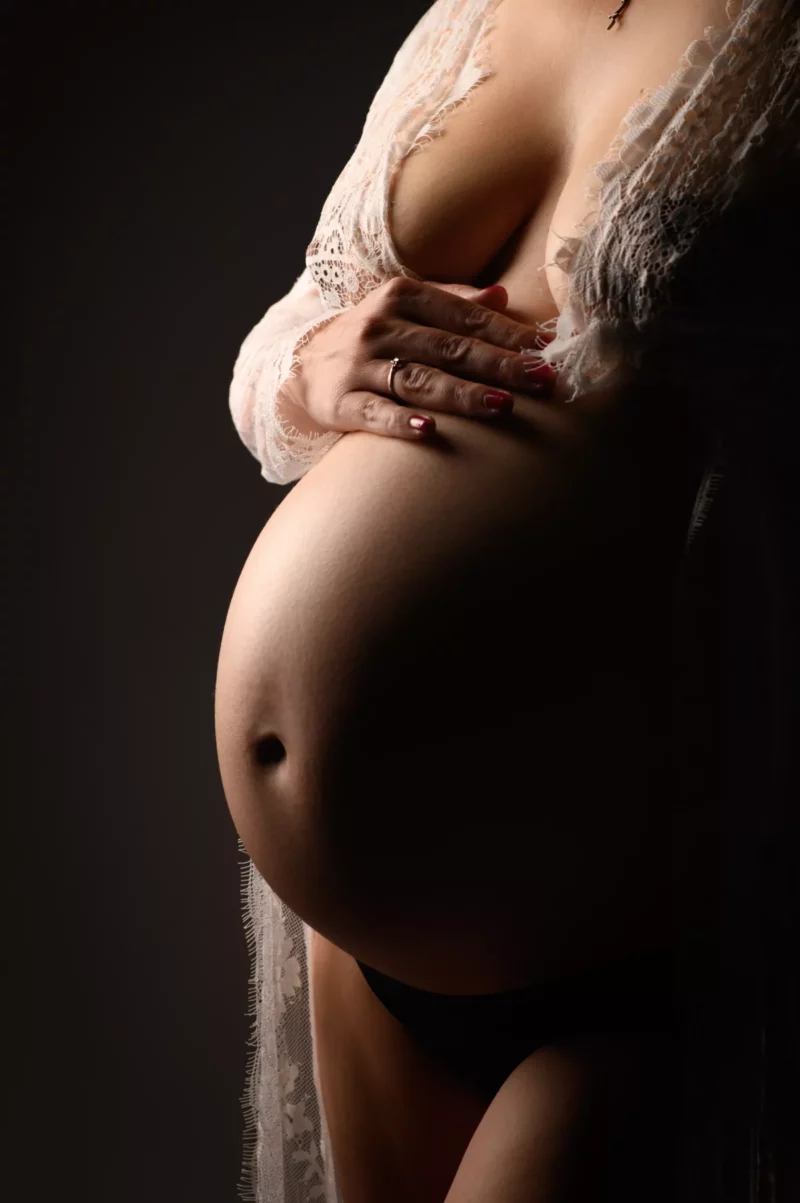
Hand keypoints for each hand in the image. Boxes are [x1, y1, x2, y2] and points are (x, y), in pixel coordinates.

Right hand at [294, 275, 556, 439]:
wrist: (299, 365)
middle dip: (500, 365)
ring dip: (463, 395)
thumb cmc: (370, 338)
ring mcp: (358, 365)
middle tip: (541, 380)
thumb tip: (502, 297)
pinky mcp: (340, 403)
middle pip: (450, 348)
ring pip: (420, 381)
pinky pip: (376, 414)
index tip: (547, 351)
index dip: (509, 335)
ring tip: (502, 406)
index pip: (465, 317)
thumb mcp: (403, 307)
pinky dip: (402, 423)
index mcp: (401, 296)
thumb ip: (452, 301)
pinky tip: (430, 431)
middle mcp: (380, 326)